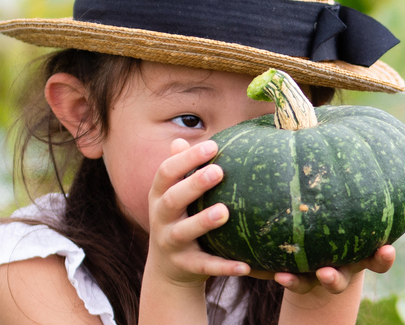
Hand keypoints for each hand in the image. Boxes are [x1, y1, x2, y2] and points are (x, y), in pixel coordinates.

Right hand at [145, 138, 250, 286]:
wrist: (168, 268)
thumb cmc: (180, 218)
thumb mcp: (175, 194)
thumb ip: (181, 170)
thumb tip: (181, 137)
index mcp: (160, 195)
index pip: (166, 172)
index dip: (187, 158)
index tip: (212, 145)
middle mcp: (161, 218)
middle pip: (172, 198)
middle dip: (193, 184)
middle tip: (218, 171)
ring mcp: (171, 242)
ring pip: (184, 232)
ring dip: (203, 222)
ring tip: (225, 212)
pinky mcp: (185, 265)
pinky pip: (205, 266)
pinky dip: (223, 266)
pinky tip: (245, 265)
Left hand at [251, 177, 404, 293]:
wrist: (325, 243)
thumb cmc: (356, 220)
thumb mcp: (374, 206)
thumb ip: (396, 193)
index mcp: (361, 253)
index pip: (378, 261)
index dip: (383, 258)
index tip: (386, 249)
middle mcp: (340, 268)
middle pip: (341, 282)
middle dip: (335, 280)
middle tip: (327, 273)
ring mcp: (315, 274)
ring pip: (309, 285)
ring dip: (299, 283)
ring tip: (287, 277)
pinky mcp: (294, 273)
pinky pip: (287, 278)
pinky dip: (280, 276)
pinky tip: (271, 269)